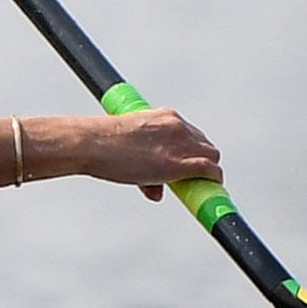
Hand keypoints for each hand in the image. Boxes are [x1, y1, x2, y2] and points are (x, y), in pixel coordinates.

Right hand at [82, 109, 221, 198]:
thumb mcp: (129, 145)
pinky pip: (209, 171)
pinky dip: (213, 181)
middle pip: (205, 145)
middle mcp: (177, 126)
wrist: (94, 143)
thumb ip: (146, 166)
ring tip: (199, 186)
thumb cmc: (102, 143)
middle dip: (202, 161)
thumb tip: (157, 191)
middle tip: (193, 177)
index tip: (190, 162)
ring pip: (212, 156)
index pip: (192, 133)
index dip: (193, 151)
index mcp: (165, 116)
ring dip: (208, 172)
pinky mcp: (178, 164)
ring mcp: (179, 144)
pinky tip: (209, 190)